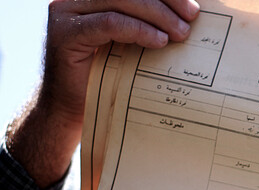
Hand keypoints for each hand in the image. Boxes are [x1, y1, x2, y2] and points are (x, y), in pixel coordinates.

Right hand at [8, 0, 199, 187]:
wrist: (72, 109)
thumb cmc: (106, 78)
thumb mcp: (132, 46)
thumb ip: (149, 26)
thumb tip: (188, 16)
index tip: (193, 6)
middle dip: (165, 1)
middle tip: (192, 16)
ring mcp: (67, 11)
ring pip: (121, 0)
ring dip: (157, 15)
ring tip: (181, 33)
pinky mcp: (65, 32)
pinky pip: (110, 23)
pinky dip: (139, 29)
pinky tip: (160, 41)